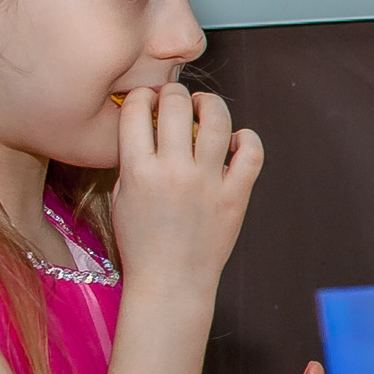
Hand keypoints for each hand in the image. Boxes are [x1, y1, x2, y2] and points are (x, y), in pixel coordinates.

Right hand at [109, 83, 261, 290]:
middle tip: (176, 99)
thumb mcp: (122, 196)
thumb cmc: (141, 242)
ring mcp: (208, 182)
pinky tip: (235, 139)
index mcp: (138, 170)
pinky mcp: (236, 194)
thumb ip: (132, 159)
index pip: (137, 110)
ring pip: (216, 119)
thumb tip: (147, 125)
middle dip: (174, 92)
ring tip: (204, 106)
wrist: (171, 281)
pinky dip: (246, 138)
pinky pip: (251, 153)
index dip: (142, 95)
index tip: (148, 98)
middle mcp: (173, 171)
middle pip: (176, 104)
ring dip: (209, 104)